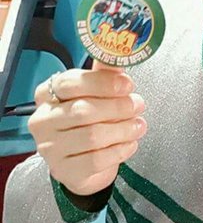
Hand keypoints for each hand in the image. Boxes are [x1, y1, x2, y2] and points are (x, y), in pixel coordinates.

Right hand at [28, 60, 146, 195]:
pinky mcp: (63, 171)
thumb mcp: (95, 92)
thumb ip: (105, 73)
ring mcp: (50, 148)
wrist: (83, 162)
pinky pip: (96, 160)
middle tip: (138, 104)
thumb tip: (120, 51)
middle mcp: (42, 120)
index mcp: (46, 94)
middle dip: (118, 107)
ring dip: (123, 129)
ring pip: (92, 136)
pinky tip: (130, 143)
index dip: (103, 83)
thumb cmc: (89, 120)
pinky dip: (119, 150)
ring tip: (138, 125)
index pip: (71, 83)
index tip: (127, 84)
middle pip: (83, 111)